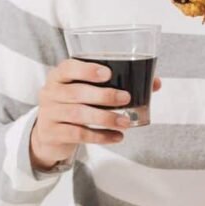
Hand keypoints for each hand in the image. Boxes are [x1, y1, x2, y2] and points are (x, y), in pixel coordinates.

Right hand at [30, 59, 161, 170]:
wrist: (49, 134)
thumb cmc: (76, 105)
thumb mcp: (88, 92)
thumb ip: (117, 84)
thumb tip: (155, 82)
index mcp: (59, 76)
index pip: (68, 68)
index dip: (87, 70)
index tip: (108, 74)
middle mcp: (50, 92)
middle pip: (76, 93)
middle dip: (104, 96)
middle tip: (126, 98)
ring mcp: (49, 114)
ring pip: (79, 115)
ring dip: (106, 118)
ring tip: (126, 122)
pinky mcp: (53, 133)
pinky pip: (79, 134)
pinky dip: (100, 136)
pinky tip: (117, 137)